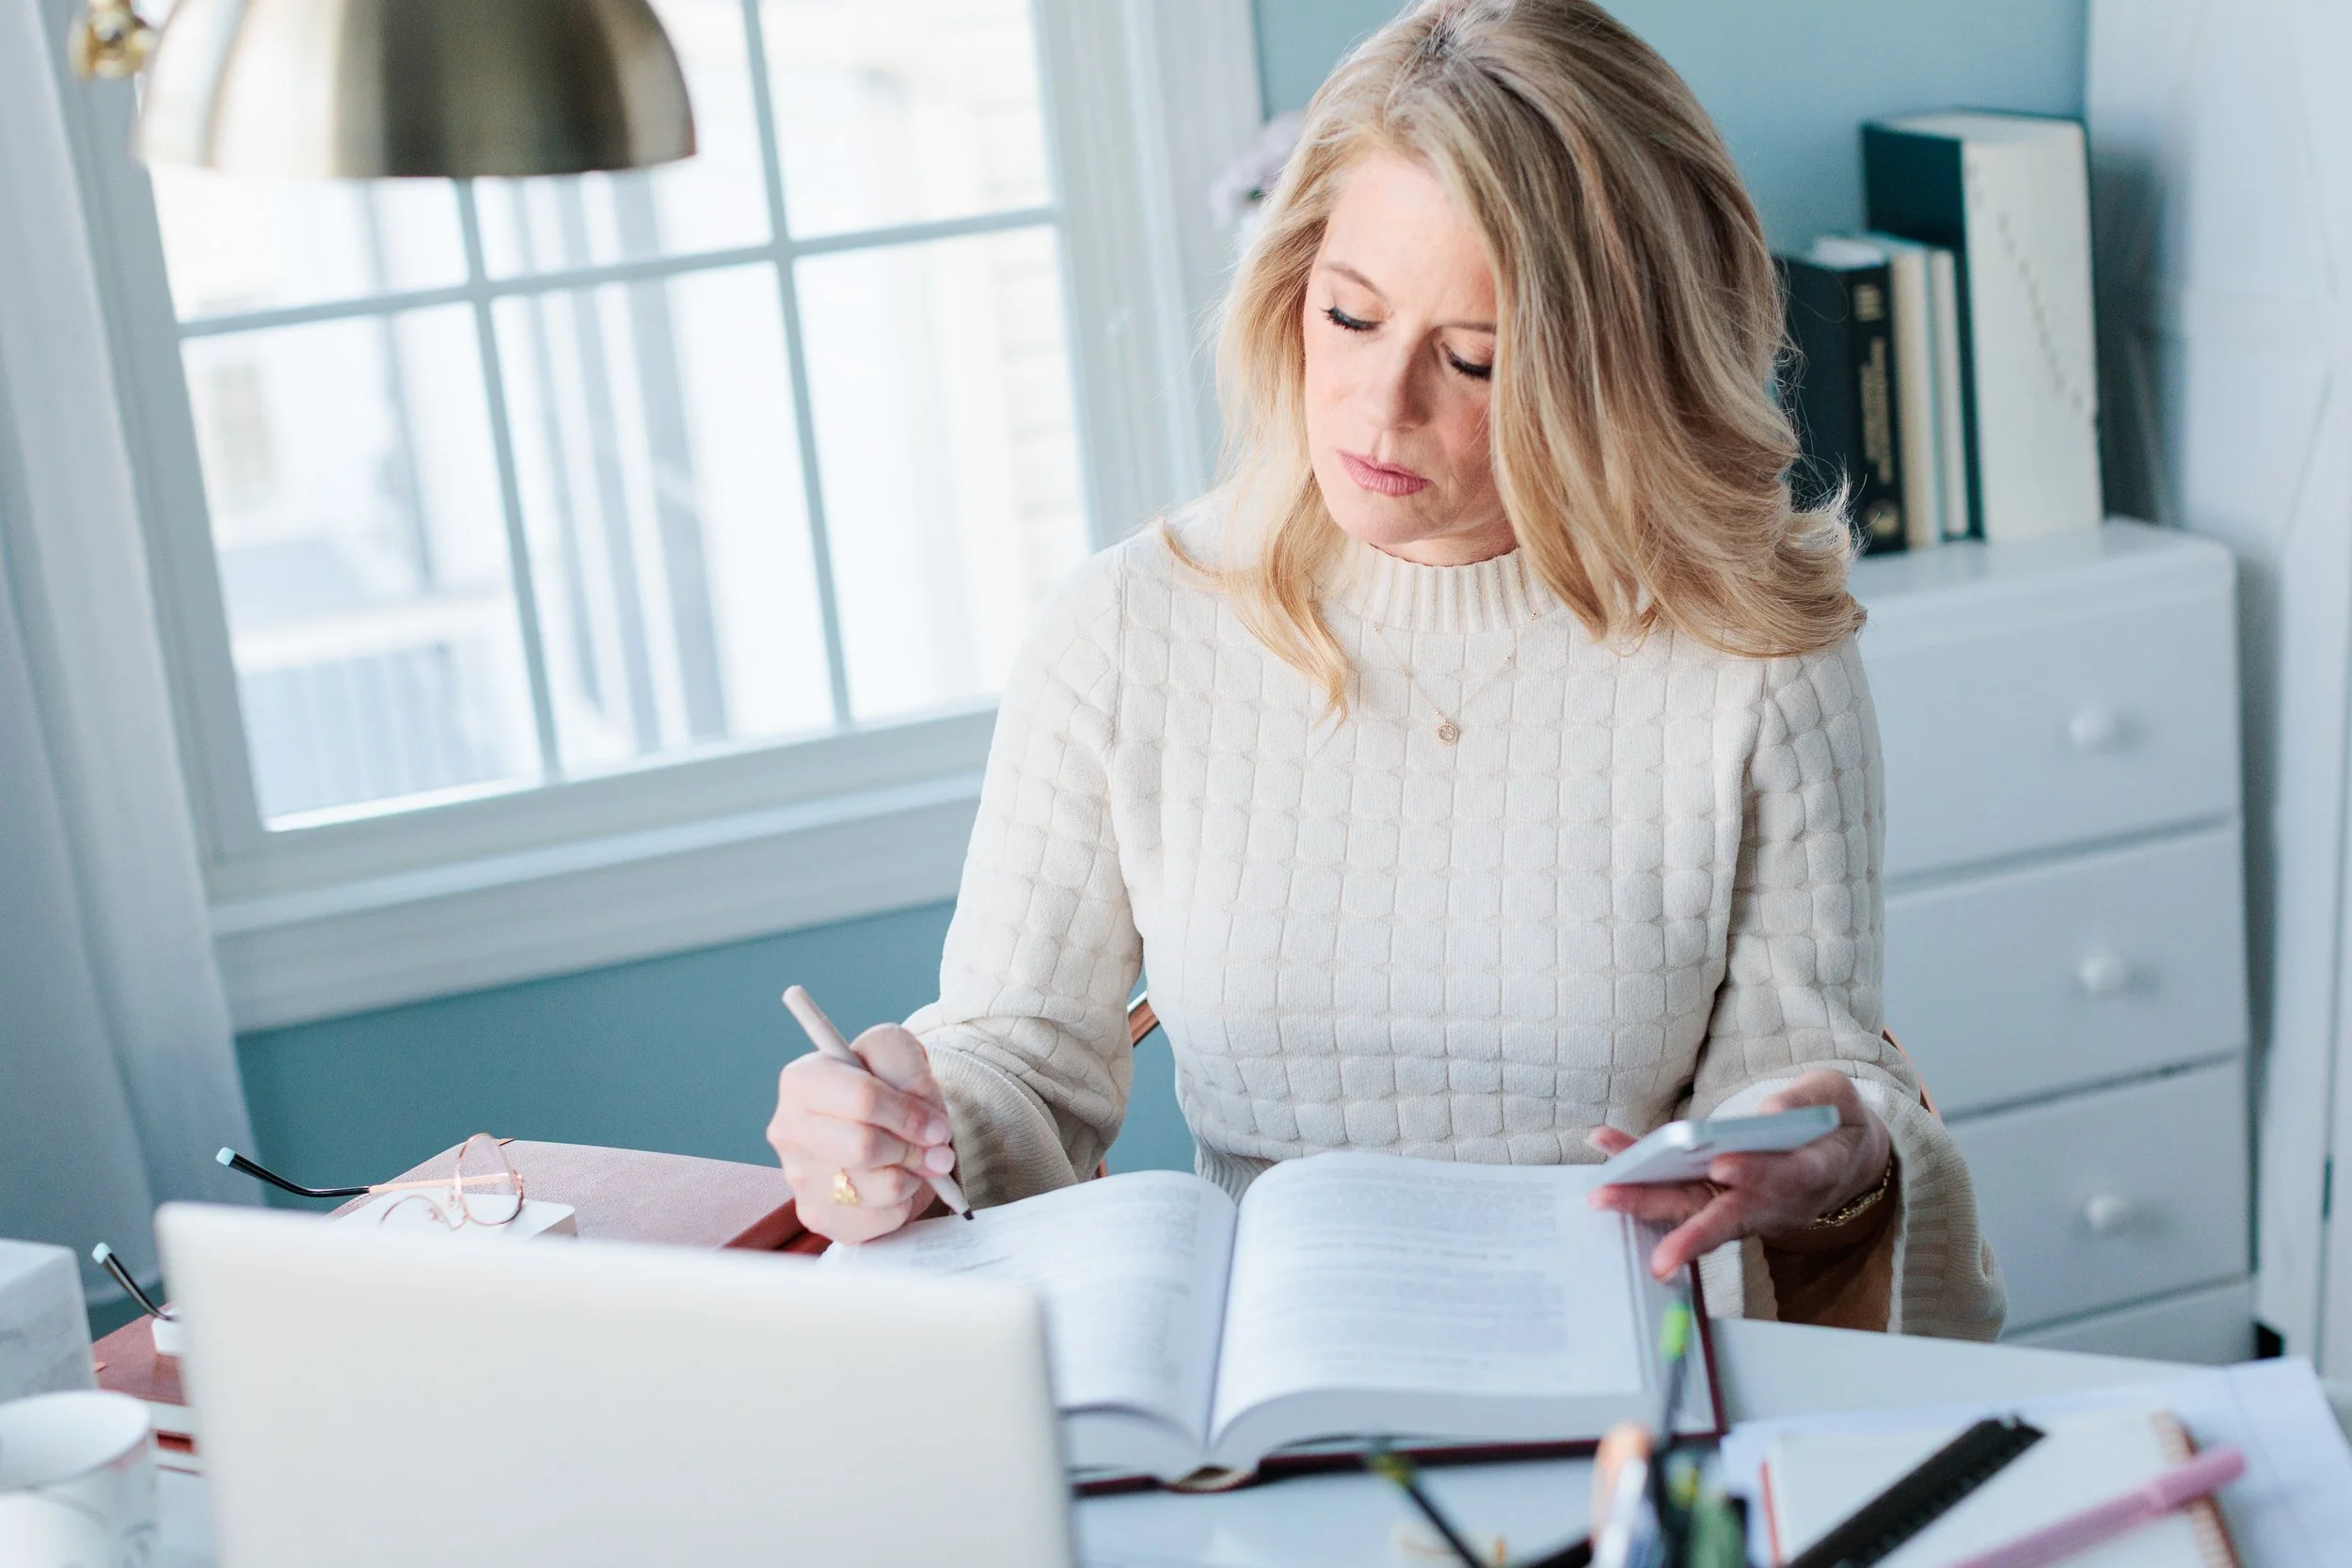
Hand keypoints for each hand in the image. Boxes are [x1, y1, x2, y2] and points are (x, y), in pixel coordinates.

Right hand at [767, 1022, 957, 1244]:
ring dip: (910, 1176)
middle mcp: (788, 1130)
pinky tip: (893, 1183)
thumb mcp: (899, 1055)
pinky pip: (877, 1221)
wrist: (881, 1124)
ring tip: (910, 1160)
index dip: (910, 1115)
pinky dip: (900, 1205)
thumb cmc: (887, 1084)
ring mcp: (798, 1178)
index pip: (862, 1099)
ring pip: (875, 1188)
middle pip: (863, 1148)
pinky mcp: (817, 1216)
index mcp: (802, 1081)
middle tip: (934, 1147)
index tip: (938, 1126)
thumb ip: (913, 1075)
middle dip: (911, 1149)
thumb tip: (931, 1132)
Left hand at [1587, 1070, 1892, 1281]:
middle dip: (1689, 1231)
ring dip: (1648, 1206)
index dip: (1755, 1173)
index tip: (1722, 1167)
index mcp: (1816, 1171)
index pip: (1786, 1177)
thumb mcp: (1834, 1096)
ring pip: (1695, 1210)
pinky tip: (1608, 1148)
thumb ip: (1806, 1101)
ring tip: (1606, 1197)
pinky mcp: (1720, 1198)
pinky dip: (1642, 1175)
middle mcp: (1778, 1200)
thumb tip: (1768, 1113)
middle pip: (1730, 1216)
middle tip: (1657, 1251)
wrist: (1841, 1153)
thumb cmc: (1833, 1121)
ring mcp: (1746, 1204)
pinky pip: (1678, 1189)